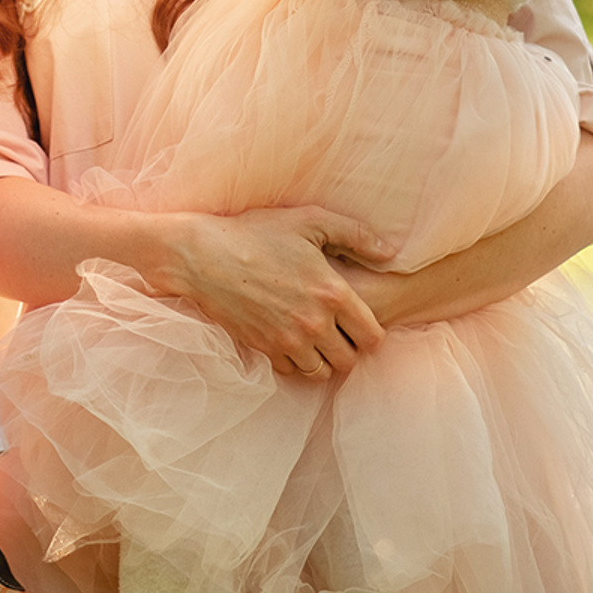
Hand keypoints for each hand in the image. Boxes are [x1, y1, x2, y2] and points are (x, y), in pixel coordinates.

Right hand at [158, 206, 394, 378]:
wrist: (203, 256)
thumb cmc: (255, 233)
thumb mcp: (309, 220)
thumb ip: (356, 235)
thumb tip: (390, 252)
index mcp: (333, 293)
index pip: (373, 337)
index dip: (370, 332)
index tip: (358, 322)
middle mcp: (314, 323)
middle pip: (349, 360)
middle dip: (347, 348)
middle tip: (336, 331)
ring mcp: (287, 340)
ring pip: (321, 371)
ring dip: (321, 357)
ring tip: (313, 338)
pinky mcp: (263, 347)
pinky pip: (291, 370)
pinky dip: (294, 360)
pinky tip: (288, 339)